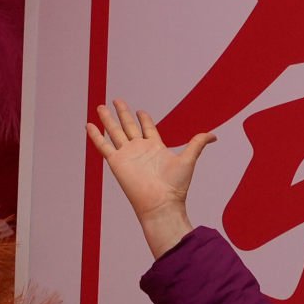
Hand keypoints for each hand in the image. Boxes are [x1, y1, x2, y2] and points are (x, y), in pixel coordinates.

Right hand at [88, 102, 214, 259]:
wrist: (161, 203)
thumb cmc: (175, 186)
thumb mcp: (189, 159)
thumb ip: (198, 143)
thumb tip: (214, 136)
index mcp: (155, 148)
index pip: (147, 129)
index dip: (143, 118)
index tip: (140, 110)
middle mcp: (139, 150)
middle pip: (129, 126)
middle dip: (123, 113)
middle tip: (117, 100)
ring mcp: (127, 155)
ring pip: (114, 132)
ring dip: (107, 120)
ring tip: (100, 107)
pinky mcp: (116, 162)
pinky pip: (103, 146)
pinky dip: (96, 136)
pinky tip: (89, 125)